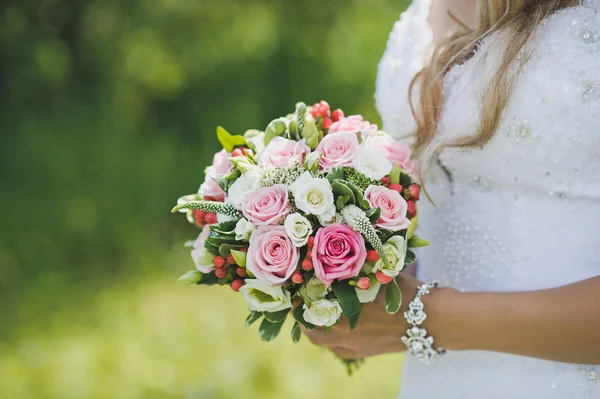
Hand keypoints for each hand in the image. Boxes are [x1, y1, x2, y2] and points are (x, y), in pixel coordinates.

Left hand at [304, 273, 427, 358]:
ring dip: (317, 332)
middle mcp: (347, 333)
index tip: (295, 292)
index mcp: (346, 312)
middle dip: (304, 320)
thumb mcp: (378, 275)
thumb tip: (334, 262)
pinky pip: (340, 350)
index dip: (300, 300)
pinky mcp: (366, 353)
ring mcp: (356, 347)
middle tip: (299, 308)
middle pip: (313, 332)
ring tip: (314, 319)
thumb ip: (356, 272)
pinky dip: (332, 341)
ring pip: (325, 343)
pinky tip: (334, 330)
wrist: (433, 318)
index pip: (311, 308)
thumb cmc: (406, 291)